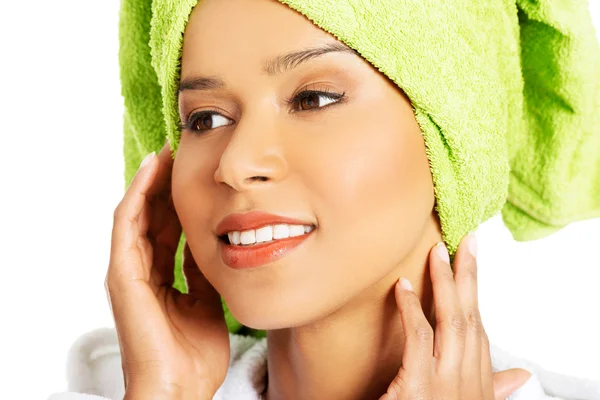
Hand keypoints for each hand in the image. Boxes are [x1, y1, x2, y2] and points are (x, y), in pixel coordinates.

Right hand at [105, 142, 229, 398]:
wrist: (180, 386)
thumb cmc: (193, 353)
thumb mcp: (208, 300)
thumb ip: (203, 271)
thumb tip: (214, 243)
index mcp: (159, 276)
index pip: (166, 228)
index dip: (178, 199)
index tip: (194, 172)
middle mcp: (140, 270)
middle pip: (151, 216)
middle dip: (165, 184)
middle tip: (180, 153)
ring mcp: (128, 271)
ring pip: (136, 213)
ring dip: (150, 182)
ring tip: (165, 153)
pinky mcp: (122, 274)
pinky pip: (127, 225)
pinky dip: (138, 195)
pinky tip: (151, 171)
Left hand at [380, 235, 530, 399]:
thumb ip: (495, 388)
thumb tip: (519, 376)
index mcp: (476, 377)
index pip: (478, 325)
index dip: (477, 290)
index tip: (473, 258)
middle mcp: (467, 376)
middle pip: (471, 315)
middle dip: (470, 275)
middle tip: (467, 240)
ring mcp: (446, 380)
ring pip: (451, 321)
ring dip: (446, 284)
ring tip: (438, 252)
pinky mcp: (421, 386)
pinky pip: (418, 339)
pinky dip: (411, 311)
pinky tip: (402, 287)